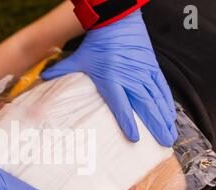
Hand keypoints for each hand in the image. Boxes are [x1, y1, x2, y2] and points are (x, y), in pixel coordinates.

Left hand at [42, 10, 176, 146]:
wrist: (118, 19)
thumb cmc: (98, 42)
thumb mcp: (79, 58)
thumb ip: (62, 70)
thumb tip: (44, 77)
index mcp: (111, 78)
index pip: (120, 105)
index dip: (128, 122)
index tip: (134, 138)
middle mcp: (131, 78)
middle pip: (145, 106)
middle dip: (155, 126)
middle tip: (164, 143)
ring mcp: (144, 73)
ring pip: (157, 99)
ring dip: (165, 118)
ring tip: (170, 135)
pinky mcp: (152, 67)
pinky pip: (162, 88)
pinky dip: (167, 102)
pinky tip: (170, 115)